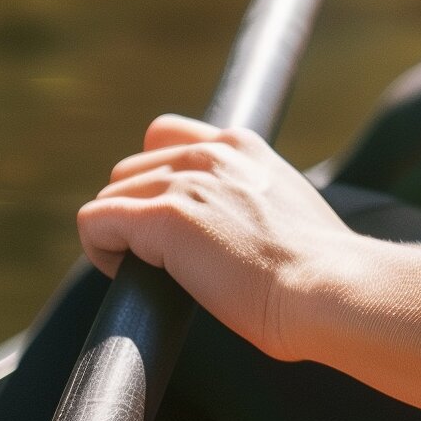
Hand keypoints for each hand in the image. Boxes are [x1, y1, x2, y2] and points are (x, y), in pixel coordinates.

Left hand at [78, 117, 357, 362]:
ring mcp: (186, 183)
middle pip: (129, 170)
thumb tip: (232, 223)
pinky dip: (100, 250)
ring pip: (109, 196)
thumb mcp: (285, 204)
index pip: (164, 136)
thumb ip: (249, 194)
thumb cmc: (314, 265)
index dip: (157, 180)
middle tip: (159, 256)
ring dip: (117, 234)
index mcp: (241, 145)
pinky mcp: (164, 218)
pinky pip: (95, 221)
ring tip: (149, 271)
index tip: (173, 221)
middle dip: (133, 211)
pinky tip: (129, 275)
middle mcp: (211, 153)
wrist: (324, 284)